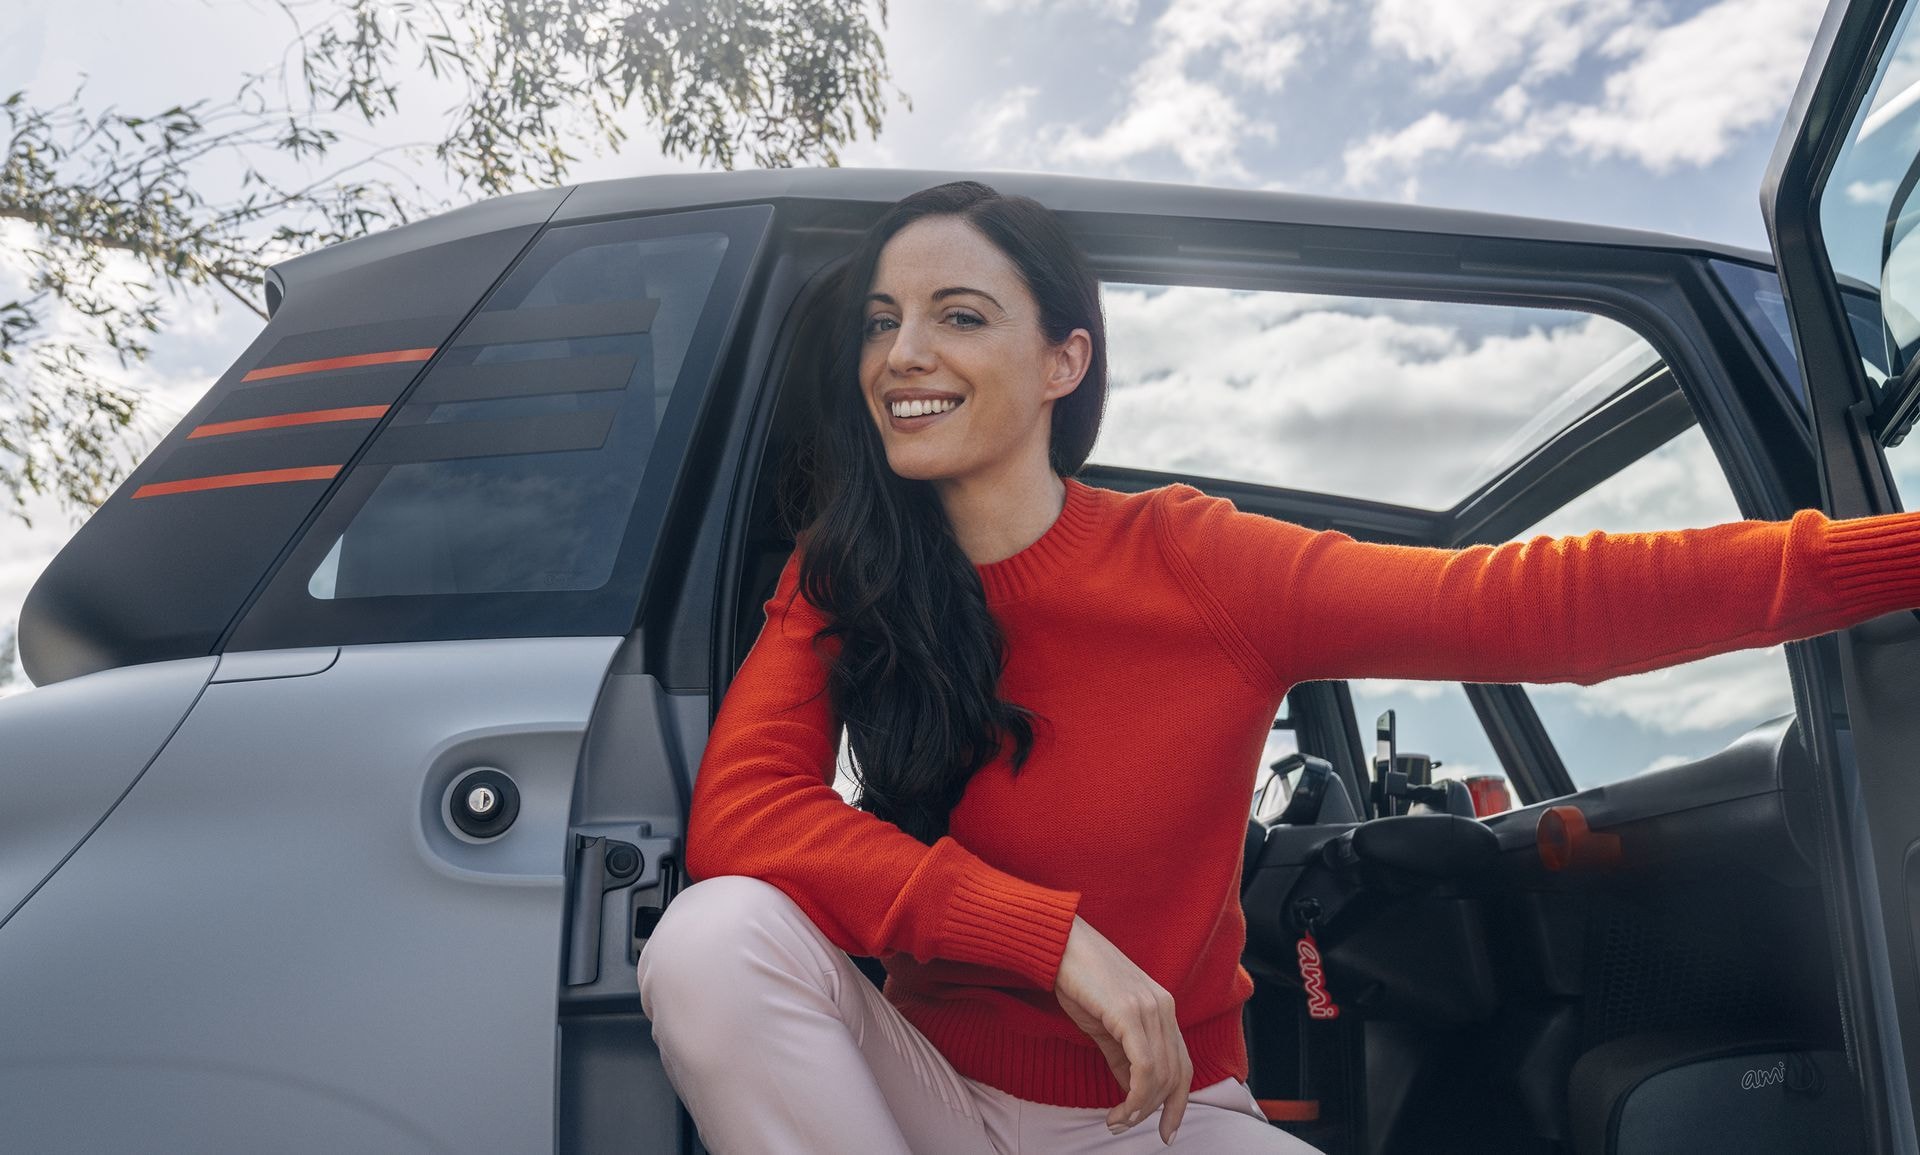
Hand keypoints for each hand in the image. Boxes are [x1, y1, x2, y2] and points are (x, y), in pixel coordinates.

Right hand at [1052, 914, 1192, 1144]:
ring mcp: (1149, 1009)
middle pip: (1176, 1074)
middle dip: (1159, 1110)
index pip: (1183, 1064)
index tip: (1167, 1130)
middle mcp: (1163, 1007)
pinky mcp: (1130, 1013)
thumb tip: (1131, 1090)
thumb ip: (1122, 1056)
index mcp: (1162, 1007)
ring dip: (1140, 1108)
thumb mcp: (1105, 1025)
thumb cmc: (1077, 979)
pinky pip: (1144, 1067)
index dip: (1178, 1102)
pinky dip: (1135, 1096)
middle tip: (1136, 1130)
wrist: (1059, 944)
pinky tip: (1119, 1110)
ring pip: (1160, 1075)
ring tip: (1118, 1122)